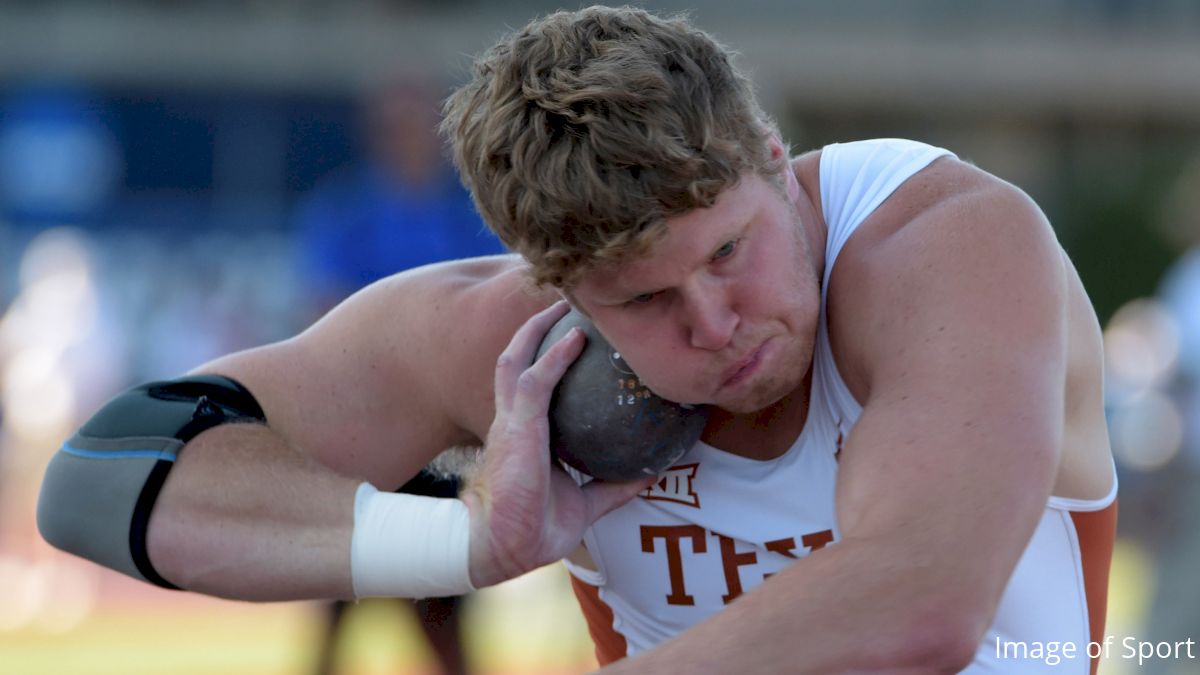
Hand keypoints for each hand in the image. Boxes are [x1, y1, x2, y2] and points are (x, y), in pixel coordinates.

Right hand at [462, 300, 654, 586]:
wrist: (508, 548)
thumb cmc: (537, 528)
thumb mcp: (586, 502)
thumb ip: (614, 485)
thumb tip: (654, 474)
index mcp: (523, 433)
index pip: (530, 382)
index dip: (544, 354)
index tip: (571, 332)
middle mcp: (512, 420)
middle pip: (517, 358)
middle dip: (534, 327)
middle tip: (564, 303)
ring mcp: (510, 421)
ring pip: (517, 359)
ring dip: (537, 328)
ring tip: (564, 303)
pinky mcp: (516, 428)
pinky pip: (535, 381)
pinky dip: (553, 356)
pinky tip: (575, 338)